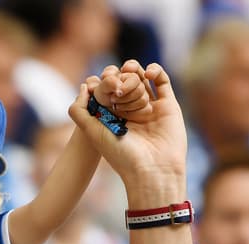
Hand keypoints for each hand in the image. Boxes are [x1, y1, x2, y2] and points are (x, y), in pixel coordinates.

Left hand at [70, 62, 185, 198]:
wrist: (153, 170)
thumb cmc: (120, 155)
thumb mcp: (92, 132)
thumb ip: (80, 111)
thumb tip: (83, 86)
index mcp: (113, 118)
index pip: (107, 91)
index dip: (104, 81)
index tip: (101, 79)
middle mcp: (131, 112)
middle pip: (124, 82)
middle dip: (119, 74)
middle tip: (115, 75)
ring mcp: (150, 107)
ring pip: (142, 79)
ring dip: (134, 69)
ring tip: (129, 69)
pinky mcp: (168, 105)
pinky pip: (162, 82)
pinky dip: (155, 71)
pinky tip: (147, 73)